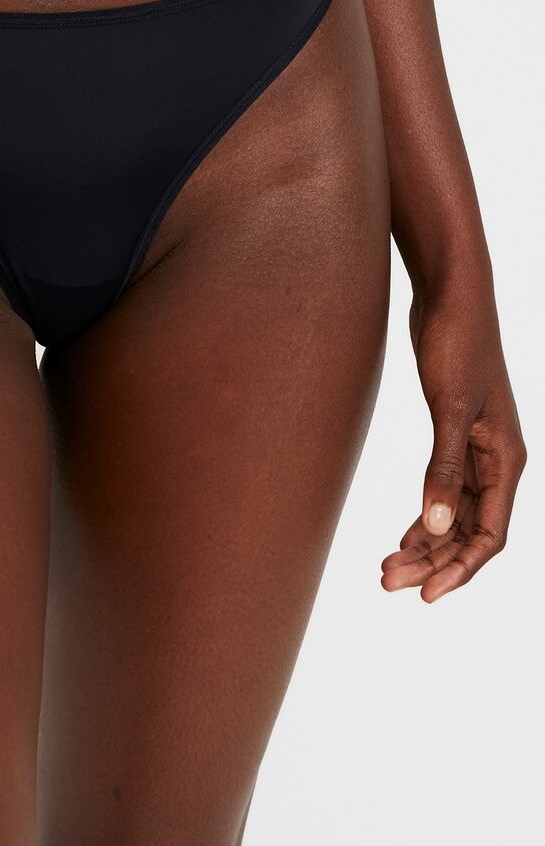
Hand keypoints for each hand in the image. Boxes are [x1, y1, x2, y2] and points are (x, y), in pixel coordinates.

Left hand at [381, 273, 525, 602]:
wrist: (450, 297)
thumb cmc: (457, 344)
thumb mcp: (450, 408)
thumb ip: (443, 467)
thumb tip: (434, 524)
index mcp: (506, 461)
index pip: (490, 535)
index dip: (460, 569)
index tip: (425, 595)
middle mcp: (497, 461)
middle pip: (469, 531)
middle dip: (433, 562)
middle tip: (388, 583)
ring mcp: (477, 449)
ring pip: (455, 514)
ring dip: (426, 543)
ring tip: (386, 568)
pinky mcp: (454, 434)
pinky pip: (445, 491)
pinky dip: (425, 516)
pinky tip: (404, 535)